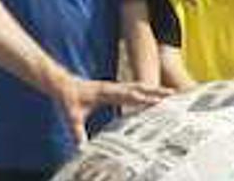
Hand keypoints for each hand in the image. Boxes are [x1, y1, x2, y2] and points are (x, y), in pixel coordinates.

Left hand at [55, 77, 171, 143]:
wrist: (61, 84)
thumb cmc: (66, 98)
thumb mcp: (70, 116)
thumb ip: (77, 131)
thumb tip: (81, 148)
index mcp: (105, 92)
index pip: (128, 95)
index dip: (143, 98)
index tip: (158, 102)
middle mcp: (111, 87)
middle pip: (138, 87)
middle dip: (155, 91)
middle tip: (172, 94)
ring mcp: (113, 87)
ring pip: (137, 87)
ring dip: (152, 89)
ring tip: (168, 93)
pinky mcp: (112, 90)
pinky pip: (131, 89)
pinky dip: (144, 91)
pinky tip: (151, 97)